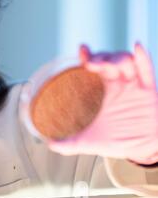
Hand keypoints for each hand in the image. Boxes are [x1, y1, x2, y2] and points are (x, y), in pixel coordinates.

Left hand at [48, 43, 157, 164]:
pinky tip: (137, 47)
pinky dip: (143, 58)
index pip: (94, 66)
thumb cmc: (116, 140)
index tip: (82, 51)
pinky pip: (146, 71)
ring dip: (116, 58)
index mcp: (101, 90)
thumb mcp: (87, 142)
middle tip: (90, 64)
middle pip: (108, 59)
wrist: (140, 150)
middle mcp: (116, 83)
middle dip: (100, 57)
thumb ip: (67, 144)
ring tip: (108, 65)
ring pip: (126, 61)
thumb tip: (49, 144)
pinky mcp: (148, 91)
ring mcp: (133, 85)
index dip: (88, 56)